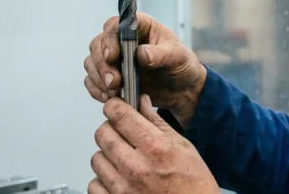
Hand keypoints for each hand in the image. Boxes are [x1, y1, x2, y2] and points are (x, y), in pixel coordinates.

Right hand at [84, 12, 206, 127]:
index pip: (115, 26)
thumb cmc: (181, 65)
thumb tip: (141, 53)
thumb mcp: (178, 56)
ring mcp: (115, 58)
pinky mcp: (110, 75)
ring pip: (92, 62)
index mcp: (139, 27)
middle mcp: (122, 39)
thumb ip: (160, 54)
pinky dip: (97, 89)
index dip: (109, 40)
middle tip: (114, 82)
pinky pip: (92, 80)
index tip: (112, 57)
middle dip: (102, 65)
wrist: (182, 88)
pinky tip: (108, 97)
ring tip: (114, 92)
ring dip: (99, 78)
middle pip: (98, 45)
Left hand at [89, 95, 219, 193]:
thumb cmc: (194, 184)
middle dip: (110, 128)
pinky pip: (94, 184)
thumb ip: (158, 123)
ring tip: (124, 159)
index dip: (114, 107)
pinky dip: (103, 180)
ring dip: (107, 155)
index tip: (115, 108)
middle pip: (102, 134)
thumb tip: (142, 103)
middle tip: (122, 133)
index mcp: (155, 148)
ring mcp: (124, 188)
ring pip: (96, 158)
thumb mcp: (184, 147)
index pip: (119, 116)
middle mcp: (137, 167)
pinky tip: (119, 178)